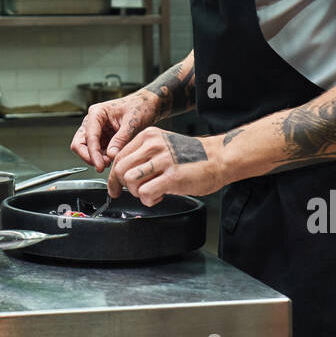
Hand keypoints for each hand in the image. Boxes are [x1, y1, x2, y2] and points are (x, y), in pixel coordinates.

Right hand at [70, 92, 158, 171]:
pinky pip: (97, 151)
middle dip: (89, 157)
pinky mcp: (102, 138)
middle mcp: (93, 121)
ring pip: (86, 149)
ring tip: (110, 162)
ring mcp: (97, 130)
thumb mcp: (132, 122)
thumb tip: (111, 154)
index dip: (93, 154)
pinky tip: (112, 159)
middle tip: (102, 166)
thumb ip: (121, 139)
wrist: (147, 106)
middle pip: (79, 144)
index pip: (89, 137)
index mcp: (97, 113)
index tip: (100, 165)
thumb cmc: (139, 107)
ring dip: (96, 158)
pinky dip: (102, 158)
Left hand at [109, 128, 226, 204]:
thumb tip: (125, 173)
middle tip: (135, 192)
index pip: (119, 157)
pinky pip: (145, 193)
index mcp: (148, 136)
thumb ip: (144, 155)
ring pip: (129, 180)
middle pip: (120, 169)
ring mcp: (163, 160)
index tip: (115, 187)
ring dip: (137, 193)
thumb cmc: (193, 156)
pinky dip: (148, 200)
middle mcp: (153, 145)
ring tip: (151, 193)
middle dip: (123, 186)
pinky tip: (159, 197)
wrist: (220, 157)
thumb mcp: (164, 145)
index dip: (115, 176)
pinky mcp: (172, 177)